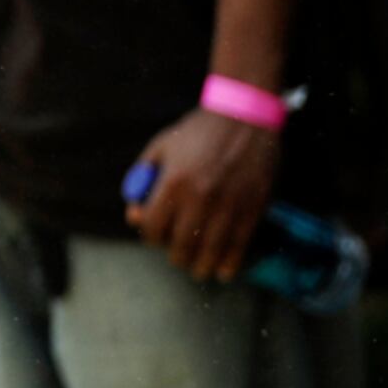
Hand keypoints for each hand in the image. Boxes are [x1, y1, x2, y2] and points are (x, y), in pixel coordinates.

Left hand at [125, 106, 280, 280]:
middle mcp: (200, 198)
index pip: (152, 227)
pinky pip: (239, 247)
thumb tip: (134, 216)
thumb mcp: (160, 148)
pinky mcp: (252, 209)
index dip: (150, 235)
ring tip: (198, 268)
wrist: (243, 116)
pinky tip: (223, 271)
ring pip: (210, 252)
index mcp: (173, 182)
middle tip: (178, 256)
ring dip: (201, 266)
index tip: (155, 236)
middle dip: (176, 255)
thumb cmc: (197, 132)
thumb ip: (142, 181)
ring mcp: (228, 205)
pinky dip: (229, 264)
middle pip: (181, 245)